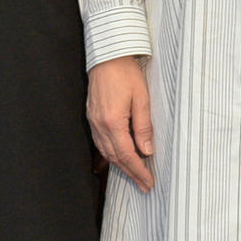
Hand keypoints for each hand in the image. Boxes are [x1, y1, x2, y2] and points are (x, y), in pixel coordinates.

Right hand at [87, 57, 154, 190]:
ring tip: (134, 174)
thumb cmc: (125, 73)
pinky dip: (110, 154)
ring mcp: (93, 122)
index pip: (127, 155)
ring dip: (120, 165)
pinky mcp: (92, 117)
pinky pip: (100, 142)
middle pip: (115, 157)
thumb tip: (147, 150)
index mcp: (113, 122)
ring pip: (106, 152)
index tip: (148, 182)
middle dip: (131, 173)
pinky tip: (118, 157)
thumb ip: (144, 126)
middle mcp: (100, 125)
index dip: (139, 170)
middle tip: (144, 185)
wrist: (107, 55)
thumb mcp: (141, 98)